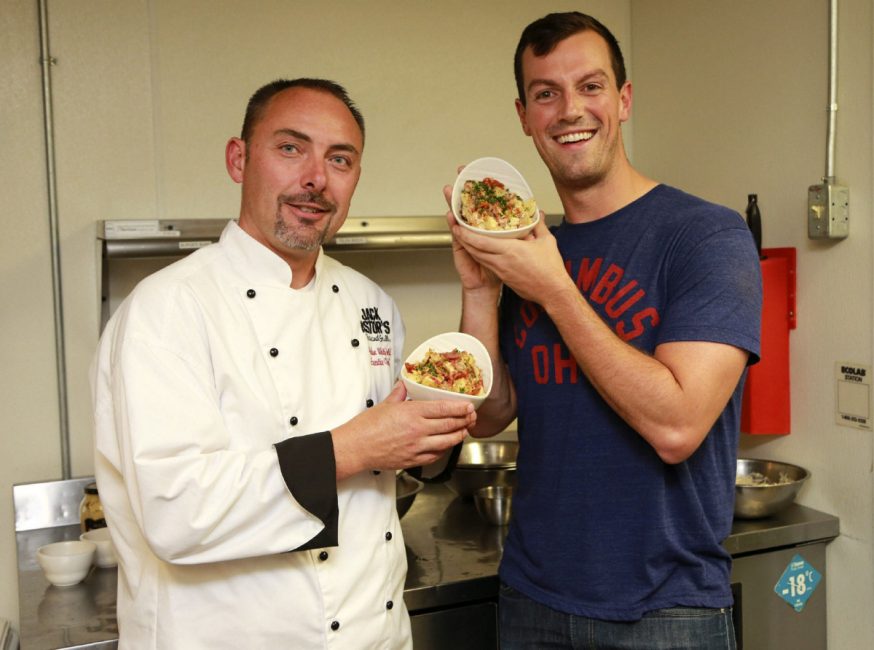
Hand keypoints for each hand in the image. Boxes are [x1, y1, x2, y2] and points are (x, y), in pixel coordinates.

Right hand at [332, 382, 475, 478]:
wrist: (356, 448)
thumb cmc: (367, 427)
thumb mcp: (385, 404)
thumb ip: (399, 394)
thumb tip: (404, 384)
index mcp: (412, 413)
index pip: (443, 408)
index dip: (460, 408)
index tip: (469, 406)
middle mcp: (418, 430)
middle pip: (449, 425)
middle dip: (464, 421)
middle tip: (472, 418)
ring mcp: (417, 447)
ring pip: (446, 442)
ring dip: (458, 436)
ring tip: (464, 431)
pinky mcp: (413, 460)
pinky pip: (435, 455)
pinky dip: (444, 450)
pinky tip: (447, 446)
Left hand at [450, 216, 570, 303]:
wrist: (552, 293)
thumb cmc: (551, 269)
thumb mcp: (547, 241)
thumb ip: (539, 226)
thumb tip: (538, 214)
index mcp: (510, 250)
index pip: (481, 241)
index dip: (467, 234)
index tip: (459, 226)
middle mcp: (502, 261)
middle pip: (476, 250)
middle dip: (464, 240)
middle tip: (457, 230)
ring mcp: (502, 271)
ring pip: (480, 258)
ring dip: (470, 249)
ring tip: (465, 239)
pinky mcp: (504, 279)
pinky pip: (488, 265)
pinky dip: (481, 257)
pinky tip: (481, 252)